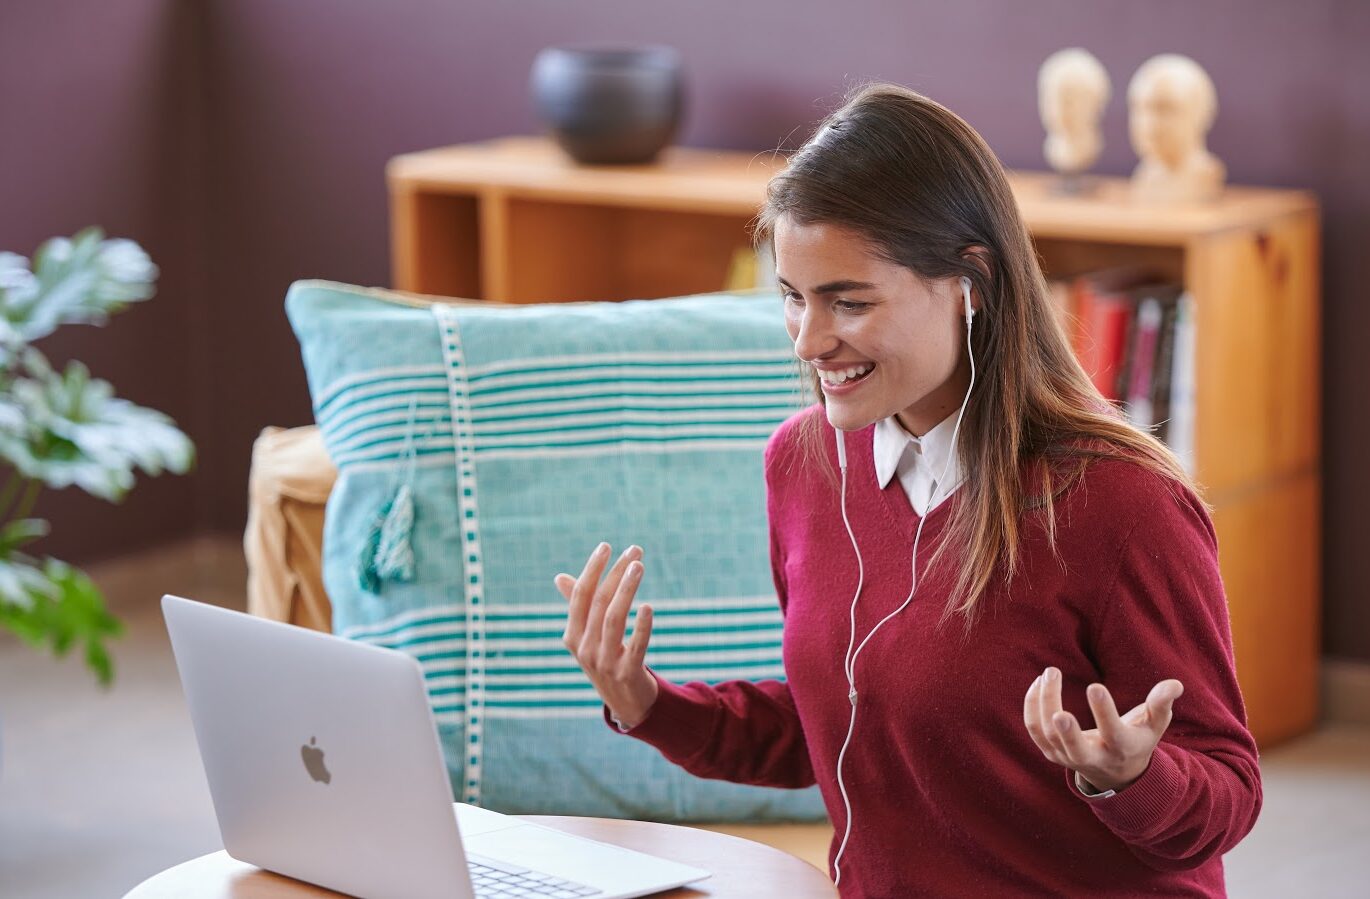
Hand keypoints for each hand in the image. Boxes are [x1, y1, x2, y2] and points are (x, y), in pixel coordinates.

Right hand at [555, 542, 658, 728]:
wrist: (627, 703)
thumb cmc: (607, 661)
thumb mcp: (588, 636)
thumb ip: (577, 607)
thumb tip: (560, 578)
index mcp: (573, 636)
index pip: (580, 596)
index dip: (592, 569)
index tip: (606, 546)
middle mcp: (584, 649)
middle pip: (599, 602)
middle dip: (616, 573)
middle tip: (635, 551)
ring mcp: (604, 662)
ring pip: (613, 619)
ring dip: (627, 589)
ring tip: (640, 566)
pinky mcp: (627, 673)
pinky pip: (635, 645)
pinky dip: (641, 626)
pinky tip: (647, 607)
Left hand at [1023, 667, 1183, 793]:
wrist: (1116, 772)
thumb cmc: (1137, 738)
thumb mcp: (1154, 725)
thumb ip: (1161, 704)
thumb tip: (1174, 684)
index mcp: (1121, 748)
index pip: (1113, 732)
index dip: (1104, 712)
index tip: (1094, 686)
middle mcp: (1093, 757)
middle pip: (1076, 748)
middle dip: (1067, 732)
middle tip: (1059, 711)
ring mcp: (1069, 757)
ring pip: (1049, 735)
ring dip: (1045, 704)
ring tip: (1050, 673)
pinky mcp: (1051, 752)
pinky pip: (1035, 730)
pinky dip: (1032, 706)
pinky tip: (1038, 683)